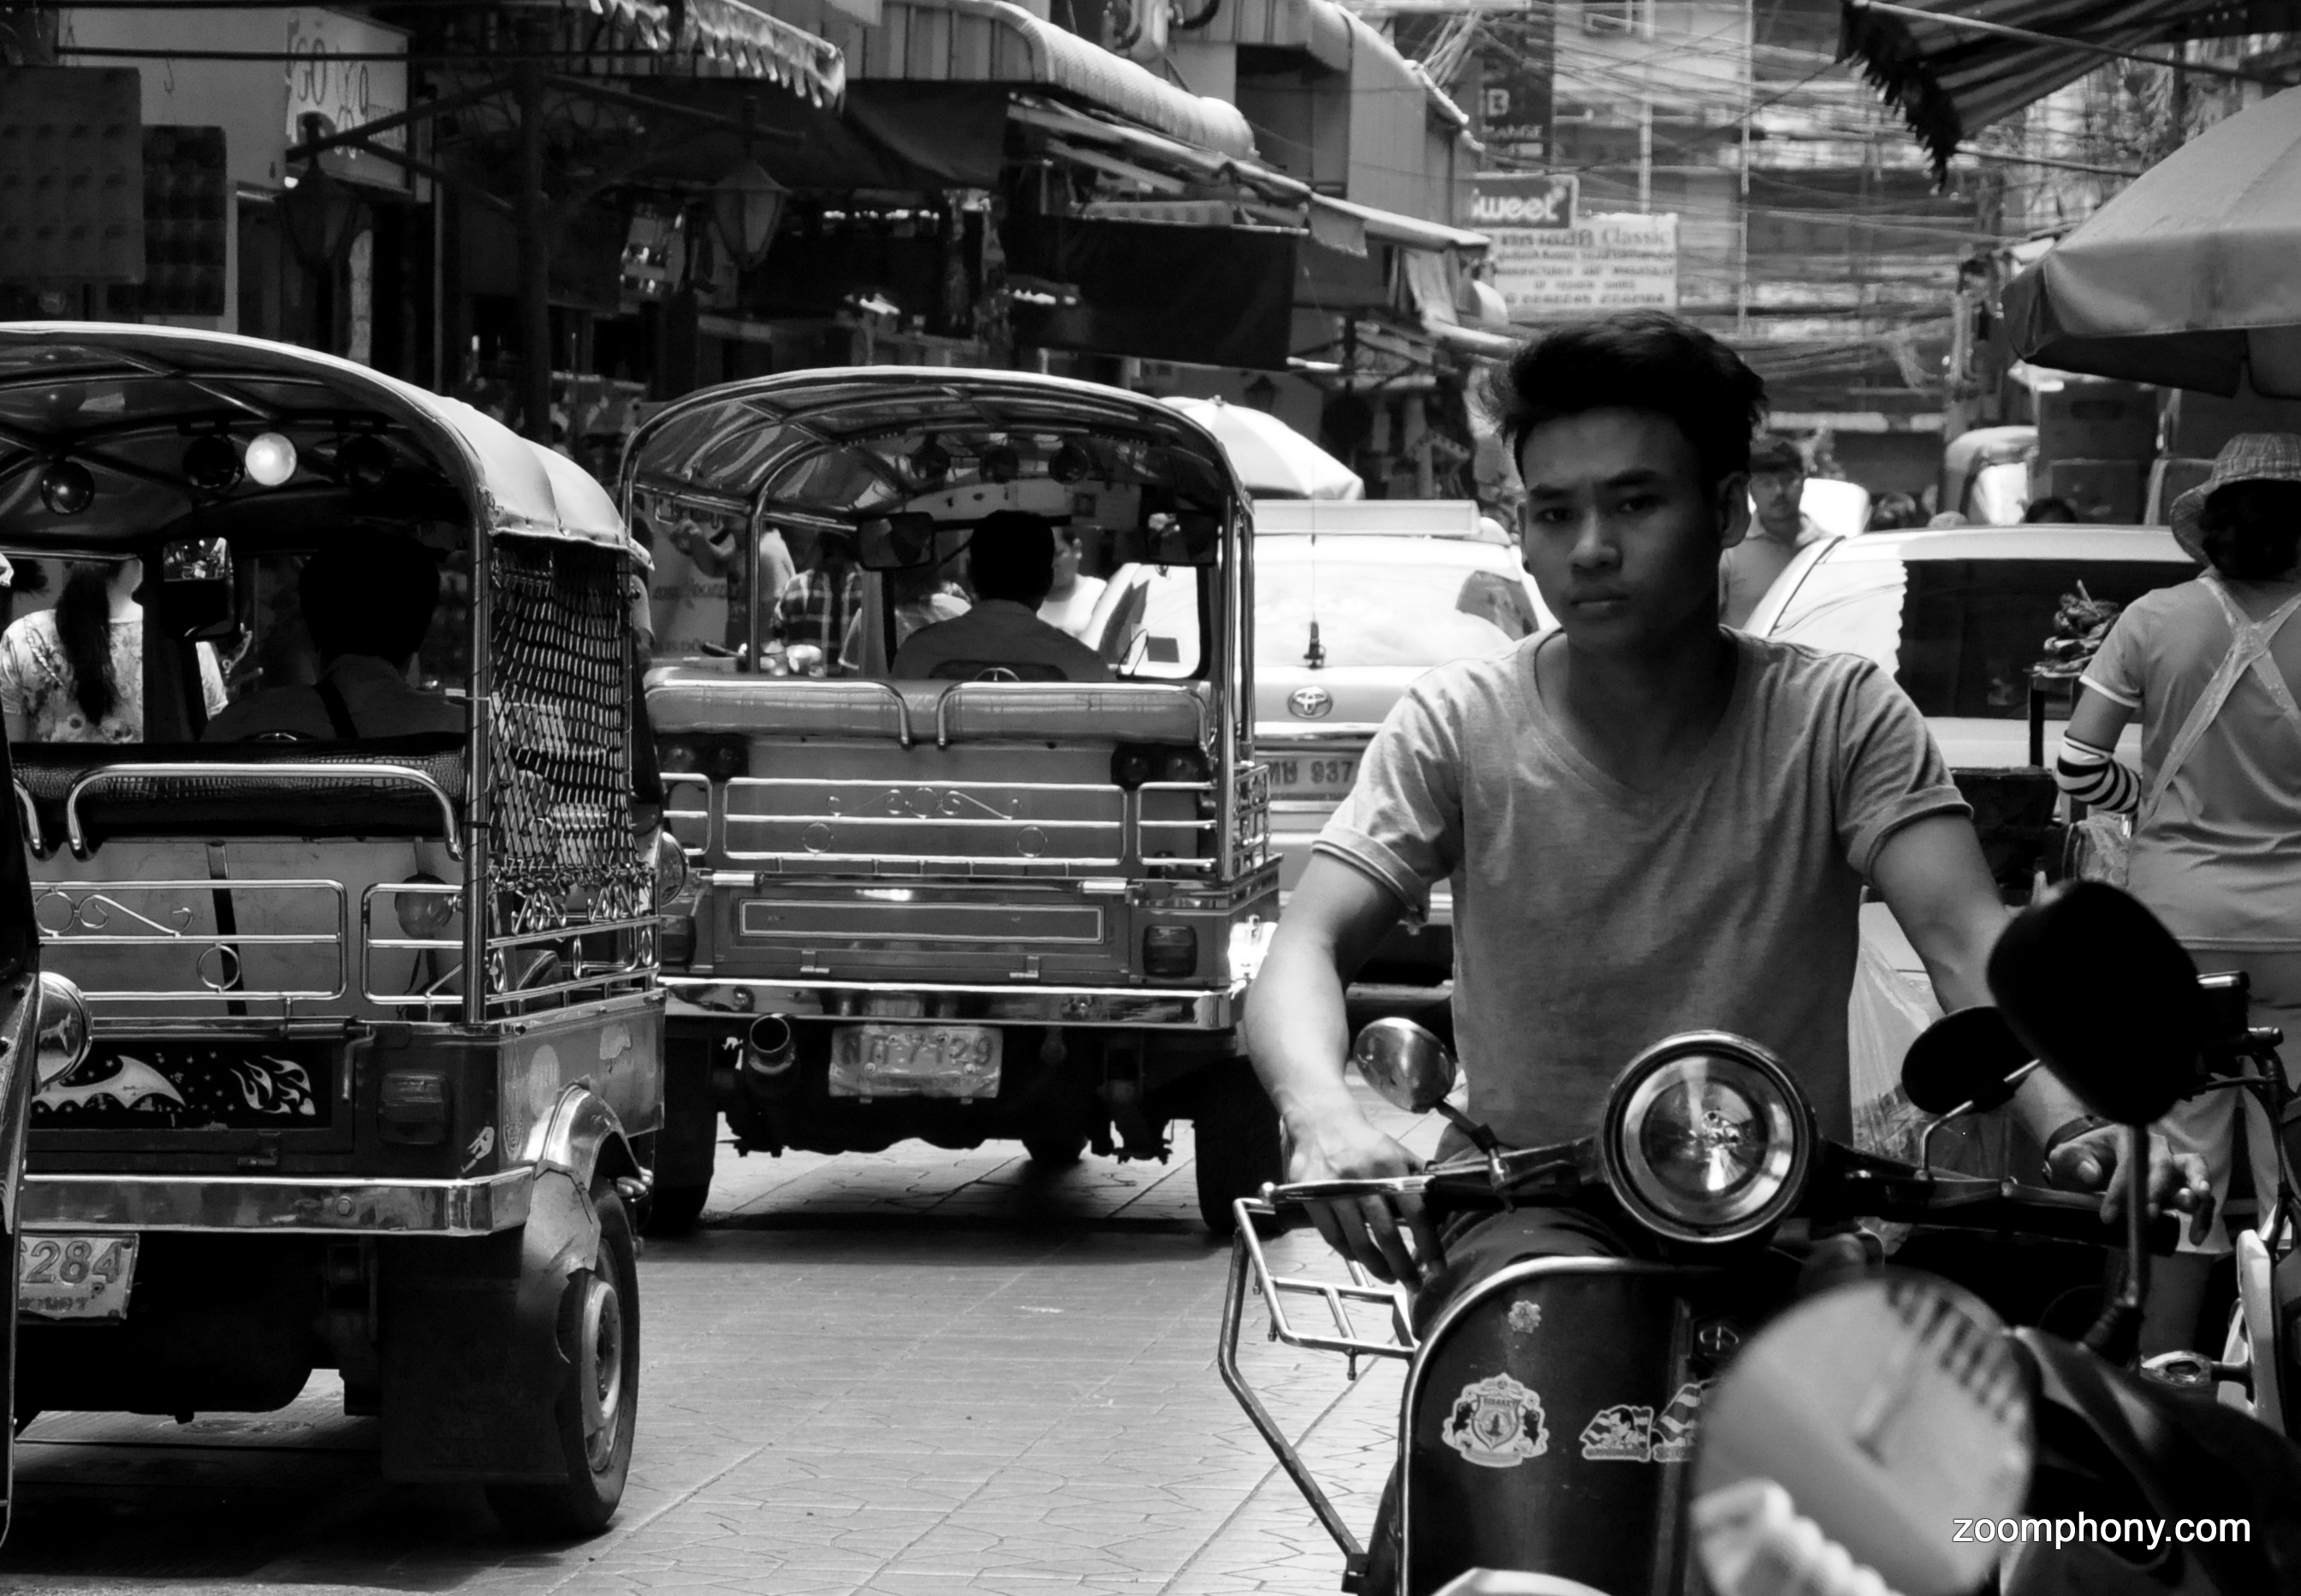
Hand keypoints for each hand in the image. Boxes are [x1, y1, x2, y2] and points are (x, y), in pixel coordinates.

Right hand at [1282, 1099, 1441, 1287]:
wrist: (1322, 1122)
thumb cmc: (1366, 1143)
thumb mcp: (1397, 1151)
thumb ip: (1417, 1177)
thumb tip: (1442, 1208)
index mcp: (1389, 1168)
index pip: (1416, 1213)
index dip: (1429, 1245)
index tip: (1438, 1269)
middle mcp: (1362, 1180)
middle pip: (1387, 1234)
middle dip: (1404, 1265)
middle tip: (1415, 1284)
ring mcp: (1334, 1191)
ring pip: (1359, 1241)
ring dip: (1378, 1266)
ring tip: (1390, 1277)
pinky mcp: (1312, 1199)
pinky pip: (1334, 1237)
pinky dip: (1350, 1253)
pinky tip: (1362, 1260)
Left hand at [2045, 1125, 2214, 1246]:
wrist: (2088, 1166)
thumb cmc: (2079, 1160)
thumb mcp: (2067, 1157)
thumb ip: (2074, 1161)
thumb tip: (2091, 1173)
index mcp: (2129, 1137)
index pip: (2130, 1160)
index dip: (2121, 1188)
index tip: (2108, 1215)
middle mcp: (2157, 1148)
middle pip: (2165, 1164)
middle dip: (2158, 1190)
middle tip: (2149, 1214)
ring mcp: (2173, 1167)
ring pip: (2194, 1172)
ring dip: (2195, 1192)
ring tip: (2191, 1208)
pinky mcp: (2181, 1188)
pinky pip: (2200, 1199)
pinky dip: (2202, 1216)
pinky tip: (2195, 1236)